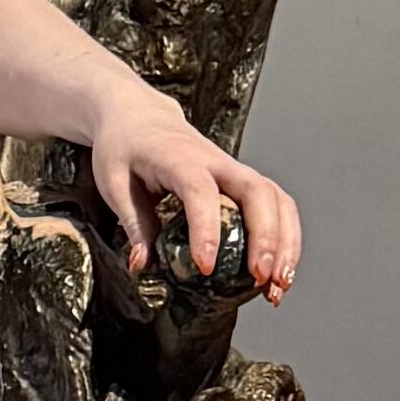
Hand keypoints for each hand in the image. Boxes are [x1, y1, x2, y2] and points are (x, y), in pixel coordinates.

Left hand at [90, 84, 301, 303]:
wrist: (139, 117)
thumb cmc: (125, 147)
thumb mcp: (114, 183)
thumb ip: (133, 223)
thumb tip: (142, 265)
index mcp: (178, 158)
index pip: (200, 192)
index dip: (207, 230)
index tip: (206, 267)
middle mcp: (216, 161)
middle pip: (256, 192)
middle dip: (266, 238)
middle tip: (260, 278)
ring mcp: (234, 170)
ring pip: (276, 198)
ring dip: (285, 242)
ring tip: (279, 283)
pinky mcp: (243, 181)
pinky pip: (276, 205)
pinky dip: (286, 237)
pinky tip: (279, 269)